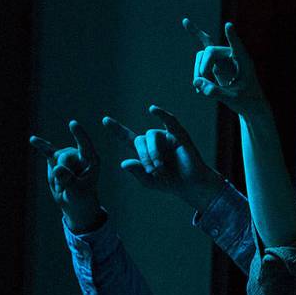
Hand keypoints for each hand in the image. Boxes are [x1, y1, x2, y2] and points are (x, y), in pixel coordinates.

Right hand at [30, 121, 103, 231]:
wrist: (75, 204)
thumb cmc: (81, 197)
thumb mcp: (76, 191)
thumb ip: (68, 180)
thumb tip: (57, 168)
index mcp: (92, 160)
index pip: (85, 145)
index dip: (79, 135)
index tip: (73, 123)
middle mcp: (80, 155)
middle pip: (64, 156)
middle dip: (62, 173)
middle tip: (67, 186)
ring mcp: (67, 157)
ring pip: (54, 158)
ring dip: (54, 176)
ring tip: (62, 186)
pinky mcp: (55, 161)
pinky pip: (47, 151)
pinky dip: (41, 146)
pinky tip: (33, 139)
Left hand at [102, 105, 224, 211]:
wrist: (190, 184)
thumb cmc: (170, 183)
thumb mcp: (149, 181)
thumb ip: (136, 172)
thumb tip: (124, 162)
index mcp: (145, 151)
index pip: (128, 138)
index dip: (117, 129)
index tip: (105, 120)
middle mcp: (155, 141)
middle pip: (139, 140)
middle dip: (143, 156)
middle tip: (152, 170)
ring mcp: (166, 137)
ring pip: (150, 135)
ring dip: (152, 152)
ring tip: (160, 166)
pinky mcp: (179, 135)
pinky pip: (169, 121)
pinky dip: (161, 114)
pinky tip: (152, 110)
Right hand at [184, 18, 265, 114]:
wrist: (250, 104)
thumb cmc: (247, 101)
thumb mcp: (232, 99)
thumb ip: (215, 92)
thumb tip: (196, 82)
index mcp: (244, 62)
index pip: (237, 47)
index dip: (232, 37)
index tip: (229, 25)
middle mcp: (233, 55)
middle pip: (210, 52)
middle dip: (202, 68)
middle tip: (200, 85)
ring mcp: (224, 58)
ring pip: (203, 55)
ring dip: (197, 70)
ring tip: (199, 90)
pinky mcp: (217, 62)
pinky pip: (205, 47)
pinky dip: (196, 34)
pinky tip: (186, 22)